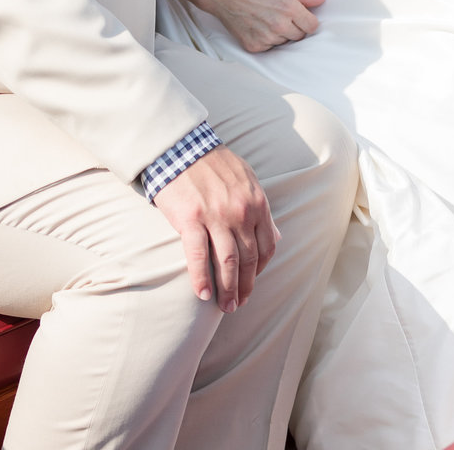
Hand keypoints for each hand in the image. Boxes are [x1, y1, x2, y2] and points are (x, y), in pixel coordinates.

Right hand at [153, 146, 277, 311]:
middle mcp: (240, 212)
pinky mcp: (191, 219)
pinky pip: (198, 256)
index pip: (266, 247)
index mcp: (256, 203)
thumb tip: (275, 235)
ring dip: (227, 290)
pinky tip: (202, 294)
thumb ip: (260, 207)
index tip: (251, 282)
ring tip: (225, 307)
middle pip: (248, 260)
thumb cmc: (212, 162)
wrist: (179, 146)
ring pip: (227, 263)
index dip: (260, 271)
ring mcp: (215, 216)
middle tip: (238, 304)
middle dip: (245, 287)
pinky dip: (201, 278)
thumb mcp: (246, 178)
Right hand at [193, 0, 324, 53]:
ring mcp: (266, 38)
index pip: (313, 26)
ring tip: (266, 18)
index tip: (301, 17)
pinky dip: (266, 40)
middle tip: (280, 15)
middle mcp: (280, 25)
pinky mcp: (254, 47)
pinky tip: (257, 26)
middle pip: (300, 36)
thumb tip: (321, 0)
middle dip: (294, 27)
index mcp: (289, 7)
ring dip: (280, 34)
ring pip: (284, 43)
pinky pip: (269, 48)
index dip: (308, 21)